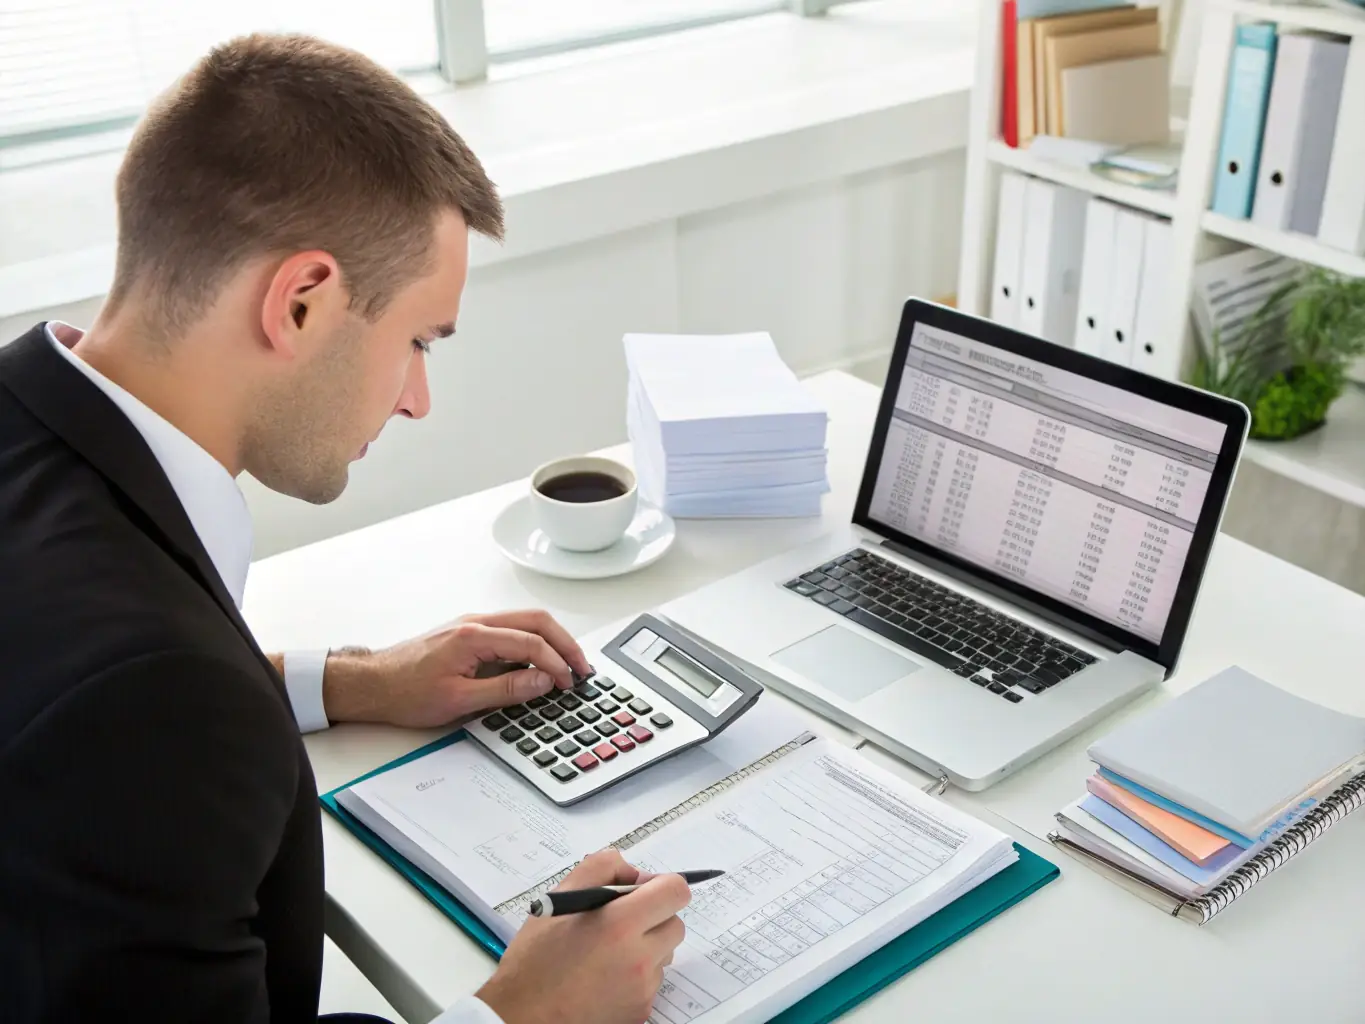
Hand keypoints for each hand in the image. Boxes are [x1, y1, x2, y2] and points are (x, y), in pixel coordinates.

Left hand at [318, 609, 592, 726]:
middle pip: (536, 621)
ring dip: (551, 641)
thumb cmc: (405, 692)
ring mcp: (473, 626)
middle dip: (565, 643)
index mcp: (474, 636)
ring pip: (526, 622)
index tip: (568, 683)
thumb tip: (541, 682)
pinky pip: (512, 631)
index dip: (555, 664)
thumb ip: (504, 690)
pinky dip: (533, 644)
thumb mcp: (457, 700)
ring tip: (567, 666)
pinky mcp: (470, 635)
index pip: (530, 643)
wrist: (372, 684)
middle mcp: (476, 623)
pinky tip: (539, 665)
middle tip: (582, 668)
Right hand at [477, 849, 689, 1023]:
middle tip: (622, 920)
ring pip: (664, 955)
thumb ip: (603, 867)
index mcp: (620, 924)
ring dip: (647, 947)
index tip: (642, 891)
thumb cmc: (536, 957)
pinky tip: (606, 975)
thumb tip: (636, 874)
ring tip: (608, 952)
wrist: (523, 1014)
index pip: (676, 891)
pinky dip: (637, 975)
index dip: (662, 885)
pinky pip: (652, 982)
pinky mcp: (641, 1012)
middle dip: (655, 916)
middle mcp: (639, 959)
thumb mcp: (561, 895)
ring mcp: (643, 990)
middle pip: (675, 924)